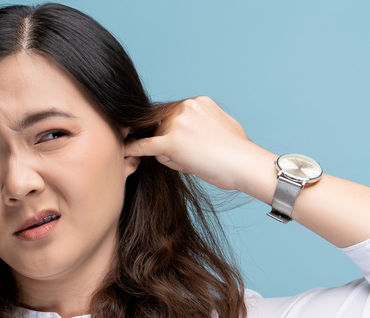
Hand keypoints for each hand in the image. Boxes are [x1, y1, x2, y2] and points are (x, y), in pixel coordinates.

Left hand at [124, 96, 276, 196]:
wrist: (244, 164)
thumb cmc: (238, 152)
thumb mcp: (222, 125)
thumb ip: (202, 123)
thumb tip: (190, 133)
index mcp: (198, 101)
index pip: (174, 115)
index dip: (177, 133)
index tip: (183, 143)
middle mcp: (186, 107)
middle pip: (163, 126)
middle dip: (171, 144)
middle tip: (195, 157)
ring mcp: (177, 123)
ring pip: (158, 139)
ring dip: (169, 154)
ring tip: (195, 162)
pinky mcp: (171, 142)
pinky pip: (145, 145)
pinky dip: (135, 149)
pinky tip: (125, 151)